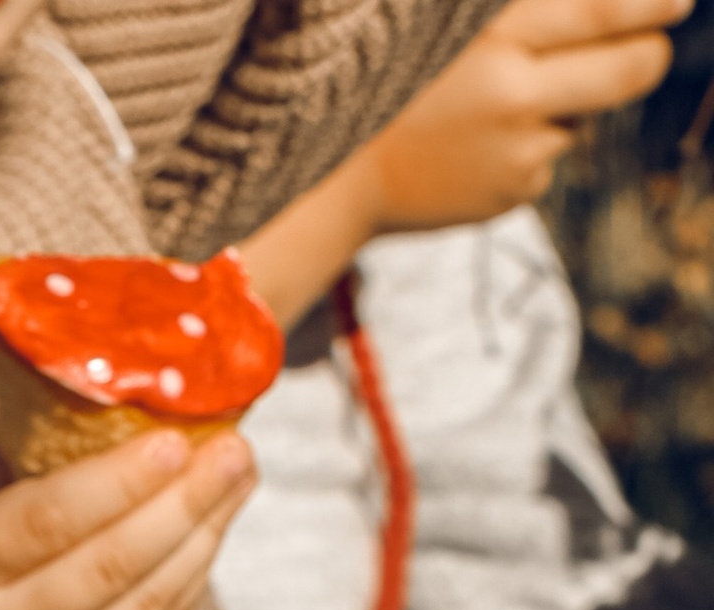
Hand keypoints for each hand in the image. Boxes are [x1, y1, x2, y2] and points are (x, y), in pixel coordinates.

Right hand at [0, 431, 257, 609]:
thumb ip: (9, 462)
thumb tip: (99, 385)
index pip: (47, 523)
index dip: (119, 480)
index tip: (178, 437)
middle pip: (110, 565)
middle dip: (184, 501)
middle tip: (237, 449)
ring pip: (143, 605)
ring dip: (202, 537)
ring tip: (238, 480)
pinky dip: (187, 581)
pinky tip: (208, 533)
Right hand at [241, 0, 687, 326]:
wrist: (327, 178)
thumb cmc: (384, 81)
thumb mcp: (444, 28)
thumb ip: (523, 14)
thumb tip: (604, 10)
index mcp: (495, 37)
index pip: (603, 11)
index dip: (653, 3)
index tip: (683, 0)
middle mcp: (514, 94)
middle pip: (630, 72)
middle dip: (648, 56)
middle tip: (651, 45)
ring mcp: (516, 153)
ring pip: (580, 117)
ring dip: (559, 105)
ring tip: (490, 106)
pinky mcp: (510, 194)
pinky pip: (546, 159)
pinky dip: (523, 148)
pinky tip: (472, 147)